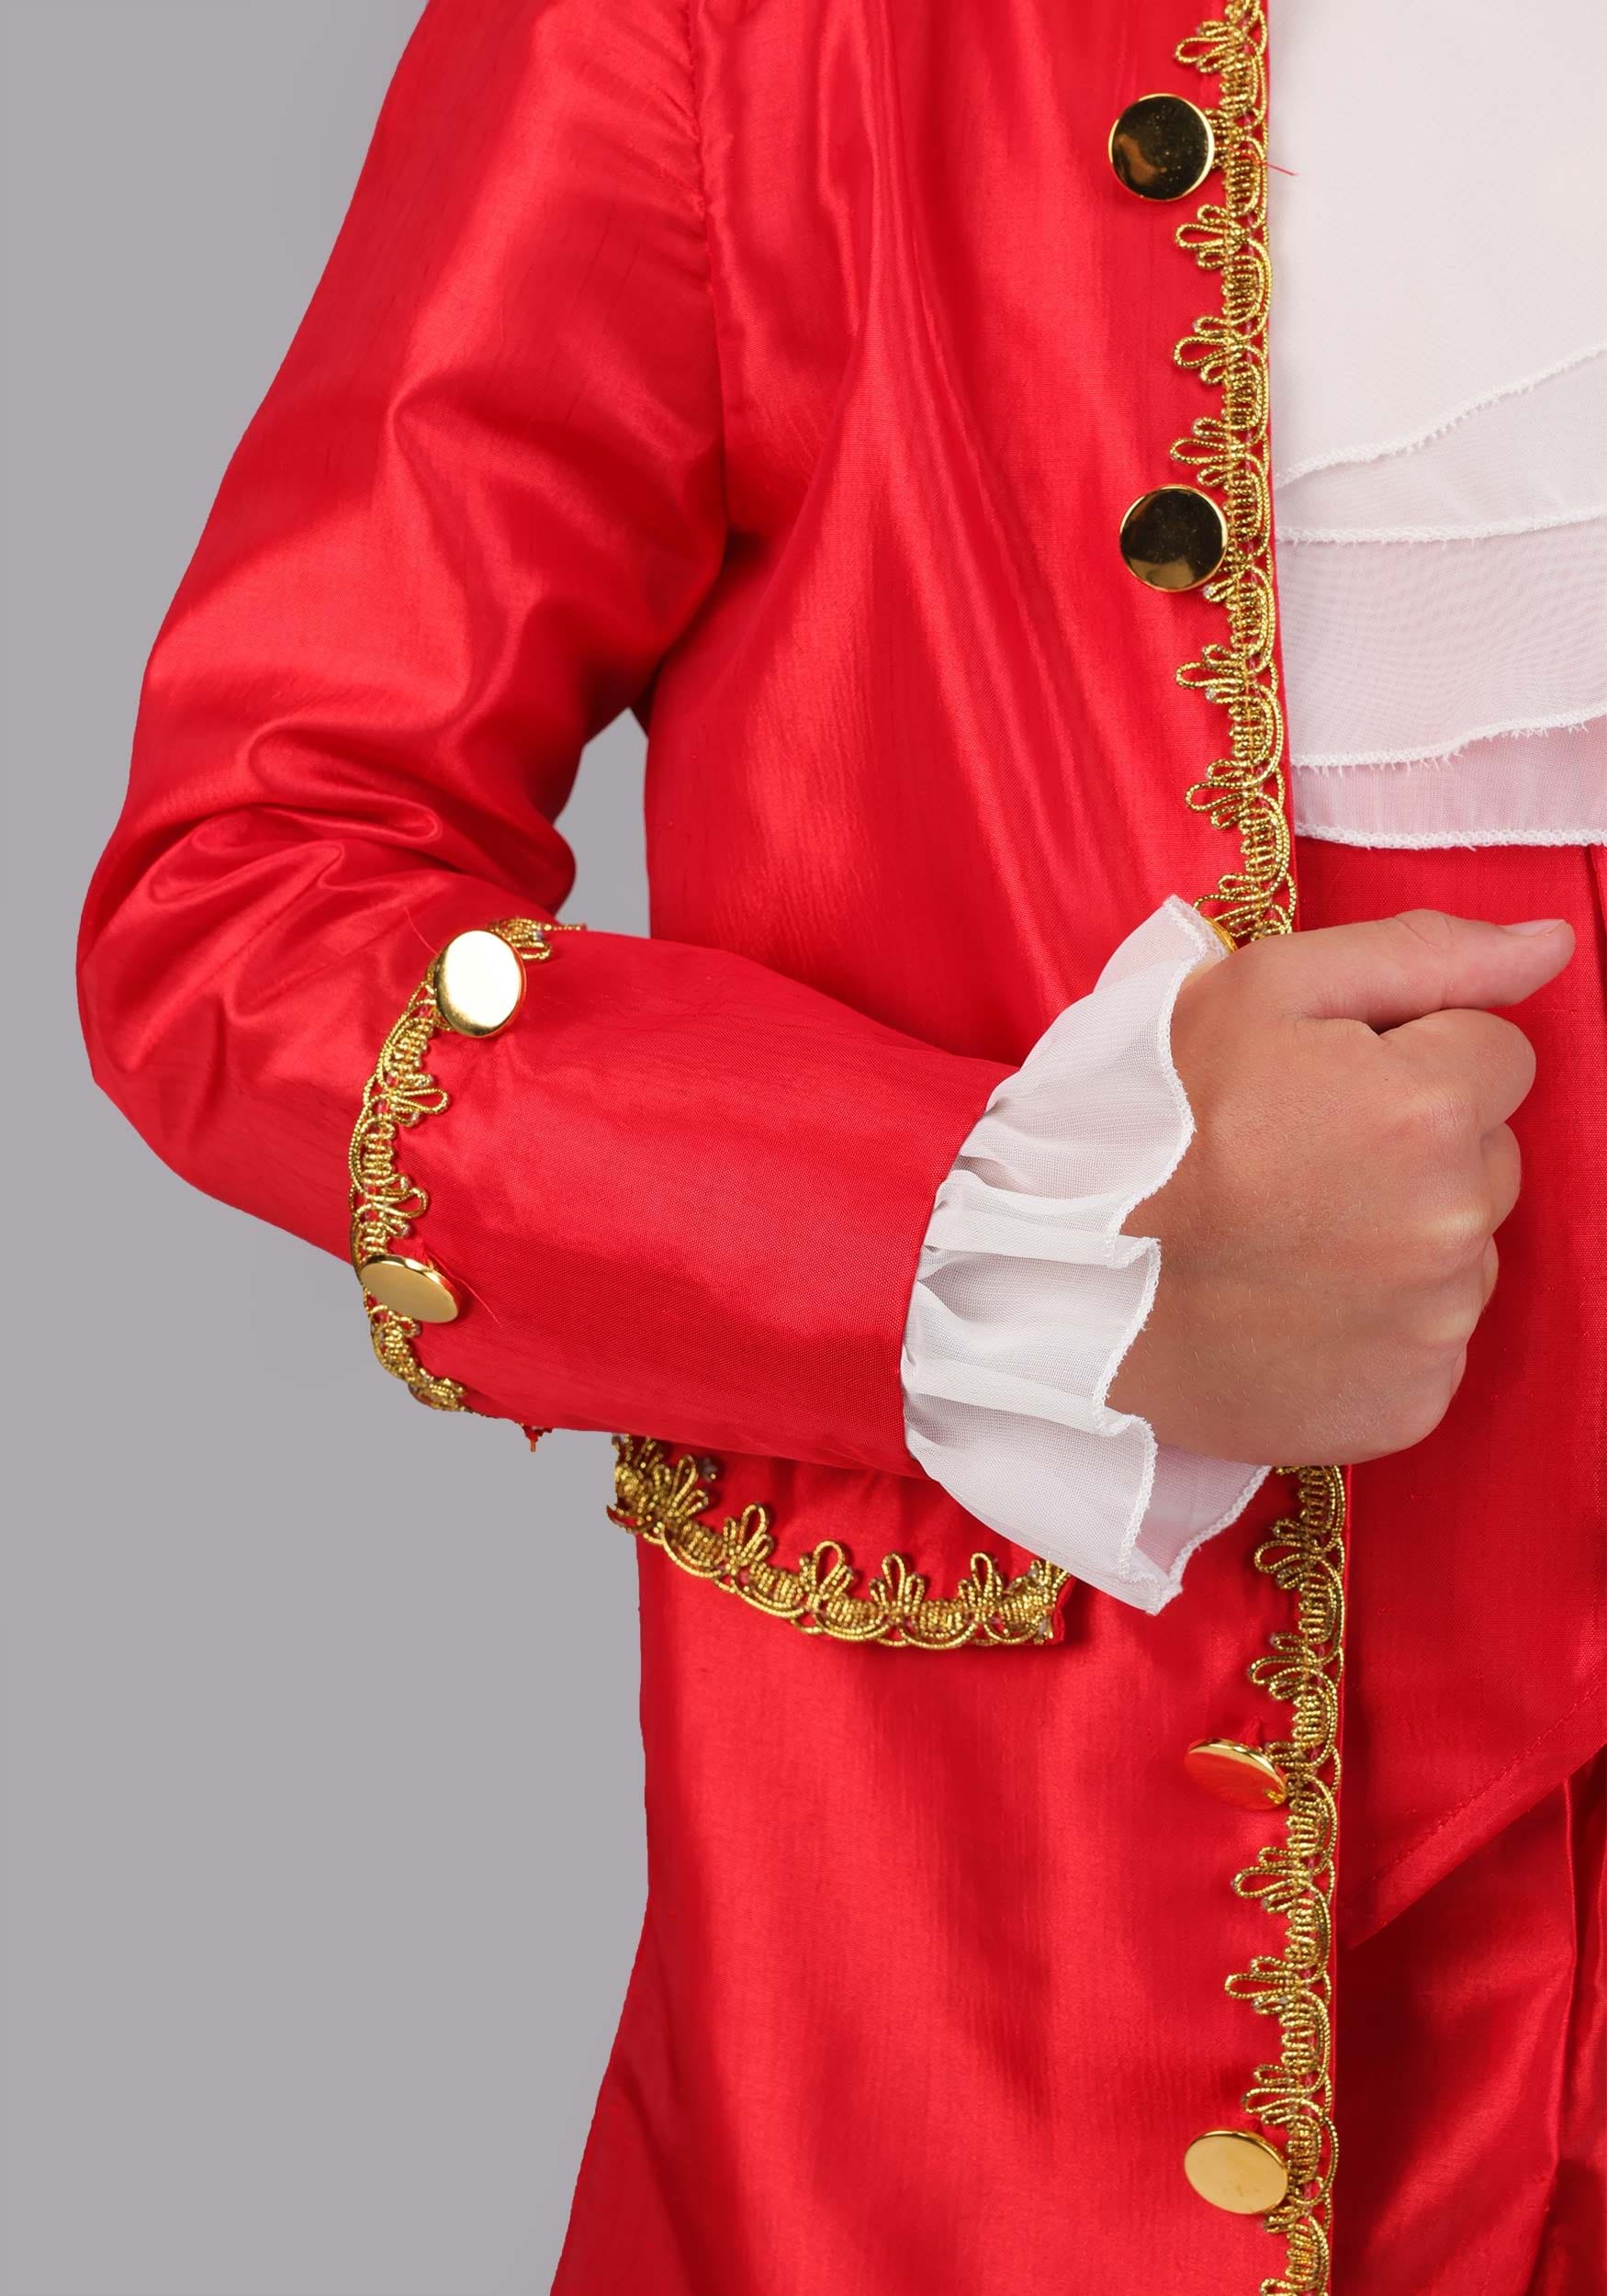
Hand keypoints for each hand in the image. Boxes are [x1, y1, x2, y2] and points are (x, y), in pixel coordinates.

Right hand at [1108, 910, 1574, 1463]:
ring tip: (1286, 1240)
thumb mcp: (1259, 989)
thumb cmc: (1147, 1125)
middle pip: (1489, 1156)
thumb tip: (1550, 948)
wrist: (1063, 1289)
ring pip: (1462, 1252)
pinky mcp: (1411, 1403)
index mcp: (1429, 1108)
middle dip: (1415, 1148)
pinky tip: (1298, 1309)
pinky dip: (1379, 1327)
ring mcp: (1435, 1325)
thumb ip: (1421, 953)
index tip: (1321, 1083)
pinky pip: (1432, 1343)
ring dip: (1399, 1238)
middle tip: (1294, 1161)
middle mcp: (1454, 1223)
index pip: (1498, 1053)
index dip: (1410, 1055)